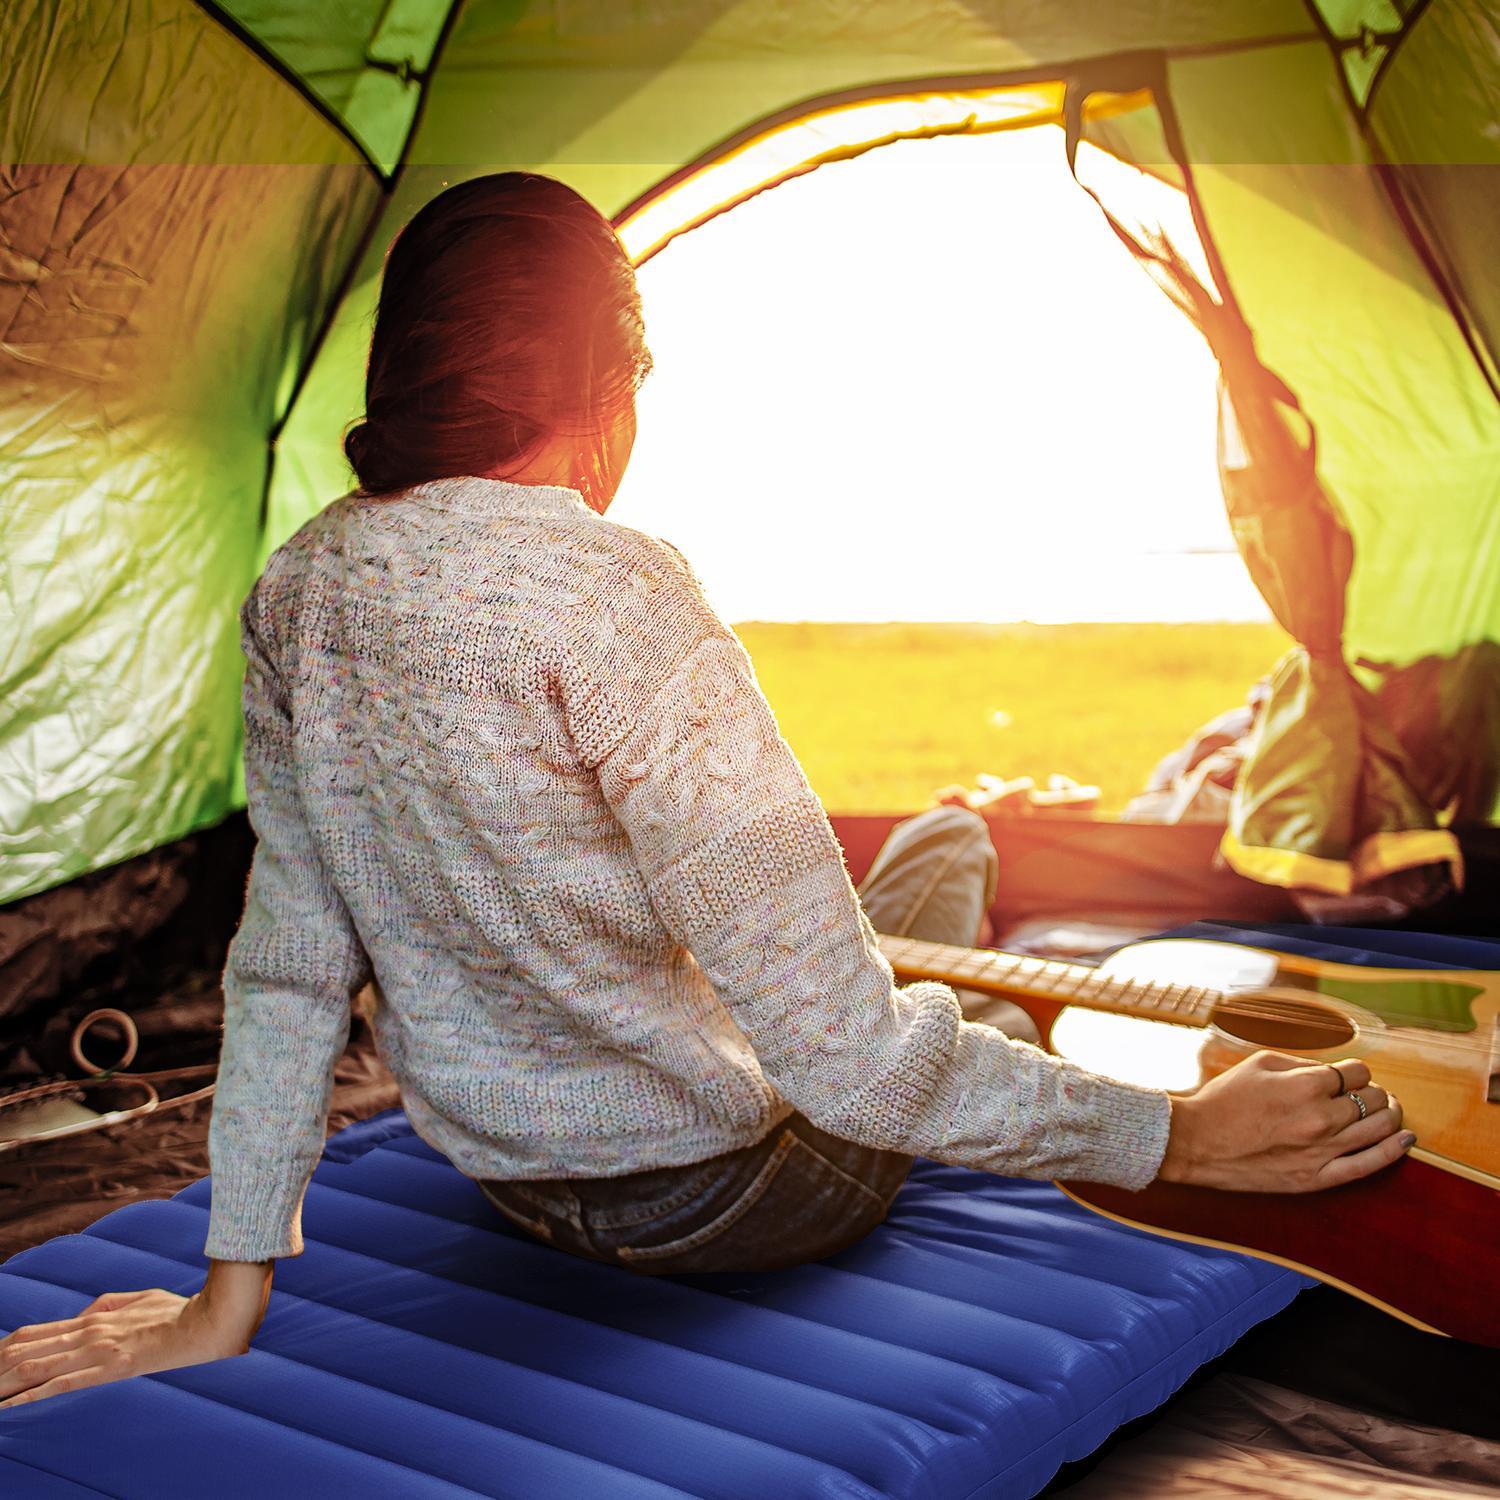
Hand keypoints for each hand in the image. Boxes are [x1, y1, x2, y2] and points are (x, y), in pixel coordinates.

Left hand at [0, 1259, 271, 1406]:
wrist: (206, 1322)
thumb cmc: (178, 1311)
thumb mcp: (140, 1299)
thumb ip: (112, 1304)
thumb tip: (89, 1310)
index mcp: (94, 1317)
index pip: (35, 1333)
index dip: (5, 1348)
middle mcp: (89, 1331)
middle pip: (26, 1350)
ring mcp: (98, 1350)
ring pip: (36, 1366)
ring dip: (5, 1383)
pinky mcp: (111, 1368)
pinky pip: (63, 1384)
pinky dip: (32, 1396)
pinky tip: (12, 1405)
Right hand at [1158, 1051, 1414, 1192]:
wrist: (1197, 1142)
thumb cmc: (1224, 1099)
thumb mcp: (1259, 1064)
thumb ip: (1303, 1063)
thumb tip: (1334, 1070)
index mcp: (1306, 1085)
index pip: (1357, 1071)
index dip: (1355, 1070)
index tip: (1347, 1074)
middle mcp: (1321, 1117)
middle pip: (1373, 1098)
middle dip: (1372, 1091)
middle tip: (1363, 1092)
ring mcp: (1323, 1150)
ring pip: (1380, 1128)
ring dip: (1391, 1114)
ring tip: (1390, 1110)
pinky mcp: (1318, 1178)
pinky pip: (1369, 1165)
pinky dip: (1393, 1151)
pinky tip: (1405, 1140)